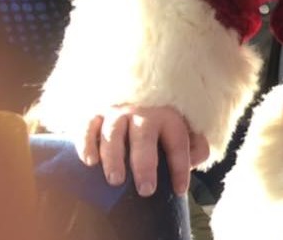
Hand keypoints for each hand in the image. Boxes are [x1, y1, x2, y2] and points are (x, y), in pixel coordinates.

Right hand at [78, 105, 207, 196]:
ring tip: (116, 180)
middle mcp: (142, 112)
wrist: (137, 91)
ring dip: (114, 158)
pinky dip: (87, 143)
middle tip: (146, 190)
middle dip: (144, 165)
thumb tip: (192, 162)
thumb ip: (195, 145)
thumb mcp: (186, 127)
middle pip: (144, 138)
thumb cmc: (162, 121)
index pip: (177, 144)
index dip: (180, 168)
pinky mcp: (95, 113)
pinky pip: (88, 127)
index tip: (180, 191)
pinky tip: (90, 162)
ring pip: (113, 134)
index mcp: (169, 116)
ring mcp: (117, 112)